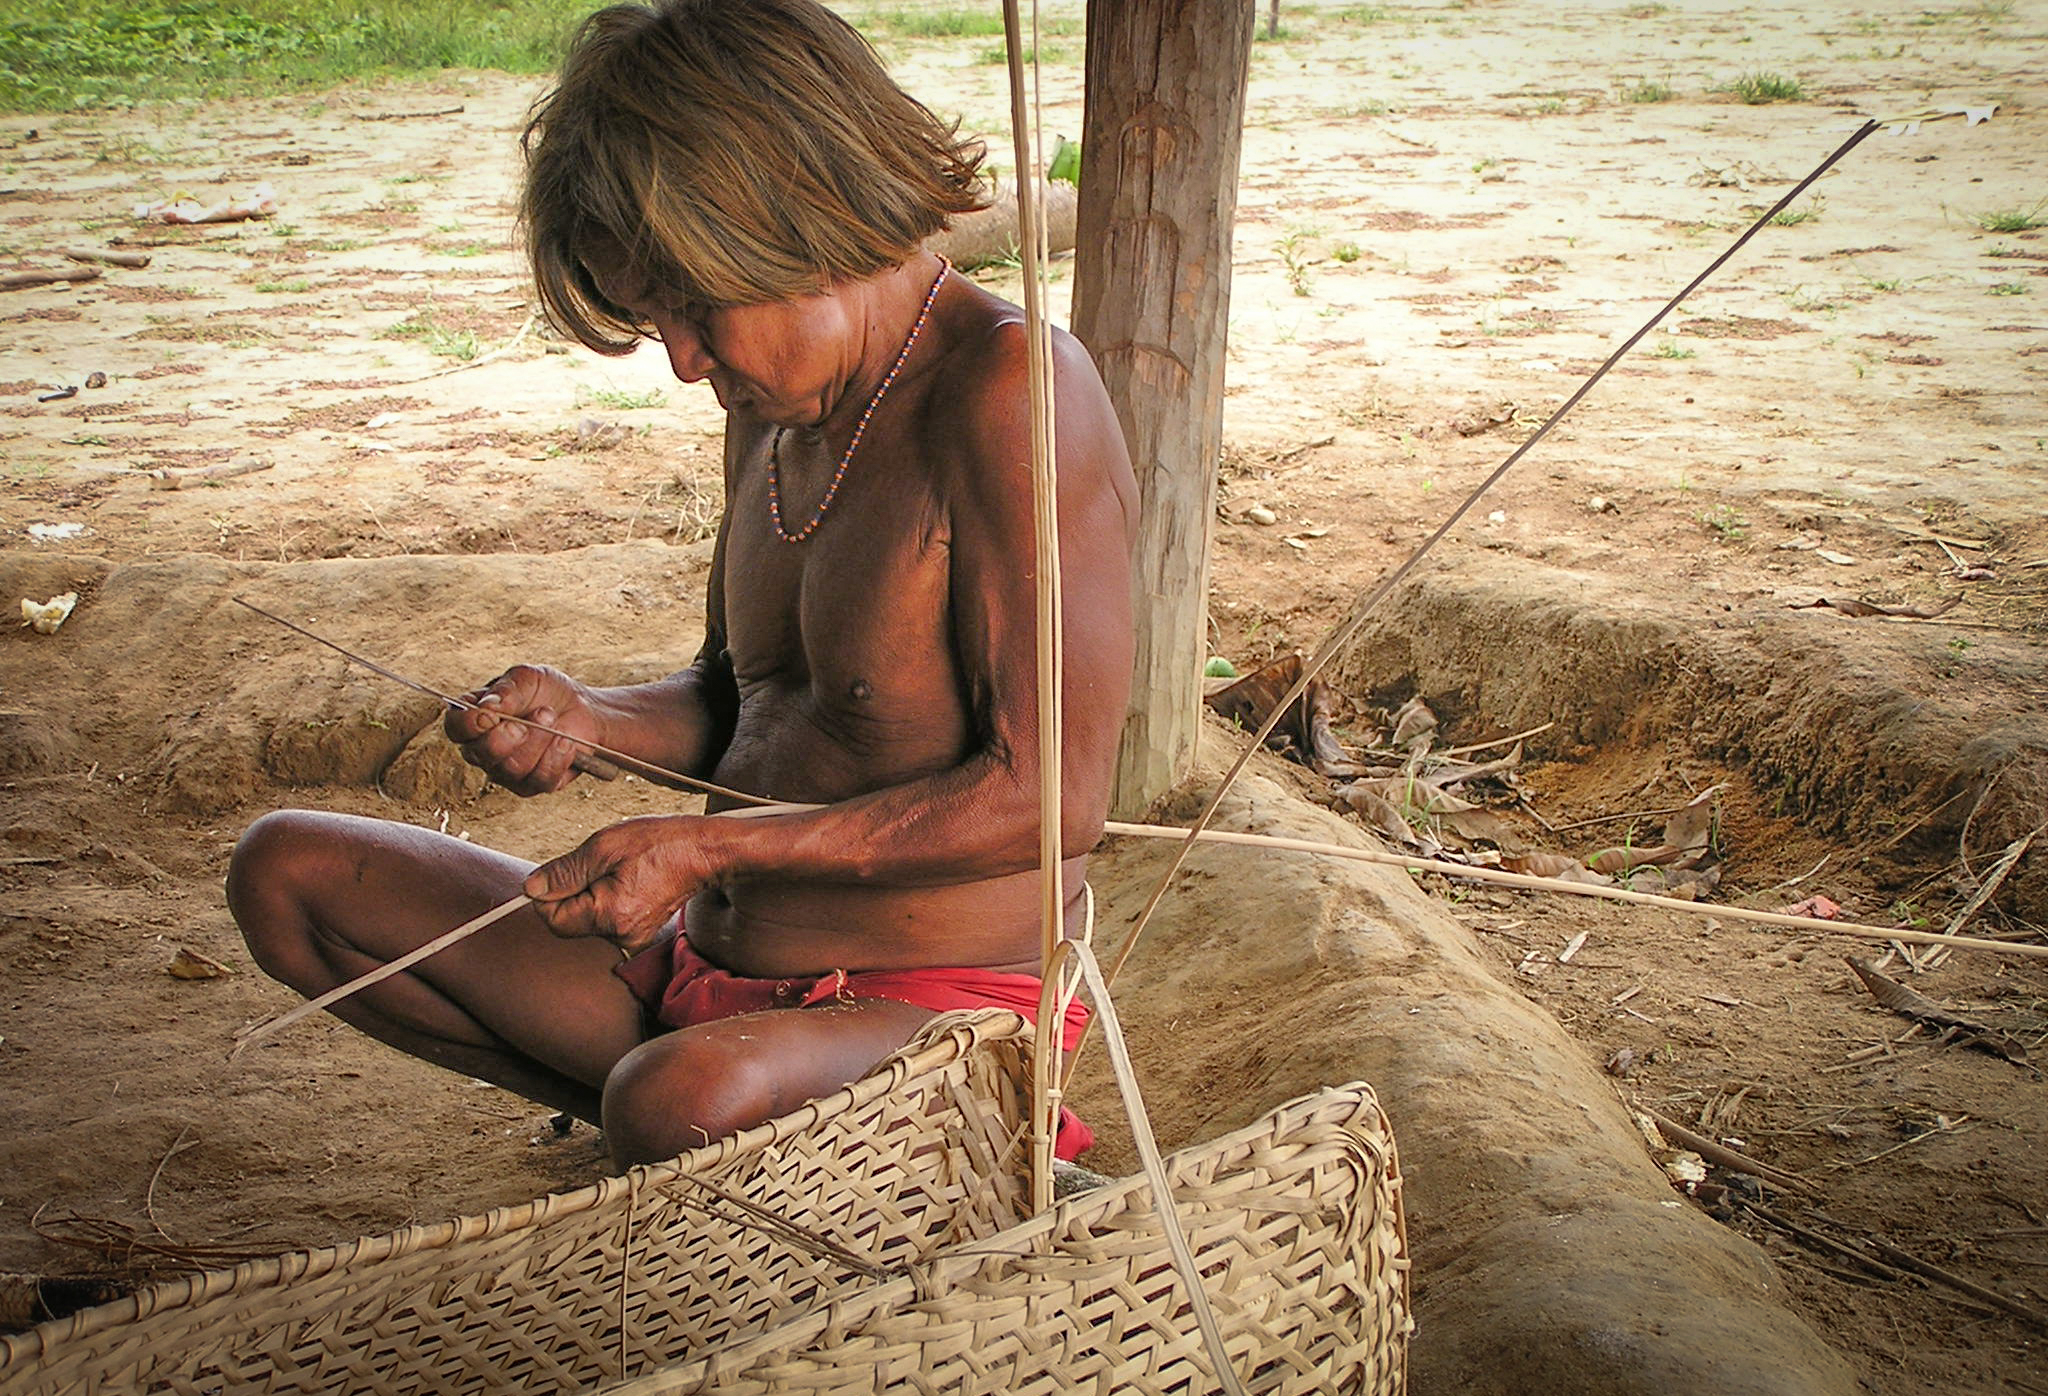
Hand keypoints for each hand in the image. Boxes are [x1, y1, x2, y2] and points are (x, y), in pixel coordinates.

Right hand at [445, 664, 600, 795]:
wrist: (583, 708)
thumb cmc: (547, 691)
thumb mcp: (528, 678)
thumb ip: (507, 690)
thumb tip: (487, 706)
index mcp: (474, 719)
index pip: (455, 727)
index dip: (469, 724)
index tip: (489, 714)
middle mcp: (484, 750)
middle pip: (481, 753)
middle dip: (509, 734)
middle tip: (538, 712)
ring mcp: (508, 771)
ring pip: (513, 767)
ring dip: (539, 739)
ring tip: (552, 716)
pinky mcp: (534, 784)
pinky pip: (540, 779)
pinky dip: (556, 757)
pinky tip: (565, 740)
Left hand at [524, 815, 721, 952]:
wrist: (703, 852)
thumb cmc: (659, 843)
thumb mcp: (604, 846)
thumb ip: (564, 871)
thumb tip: (530, 889)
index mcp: (609, 915)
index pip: (551, 918)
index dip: (549, 893)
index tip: (567, 869)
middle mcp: (620, 936)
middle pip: (569, 921)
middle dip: (573, 891)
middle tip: (600, 864)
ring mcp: (632, 938)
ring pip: (587, 920)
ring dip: (591, 894)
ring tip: (620, 870)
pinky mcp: (639, 934)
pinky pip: (605, 920)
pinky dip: (606, 900)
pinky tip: (629, 881)